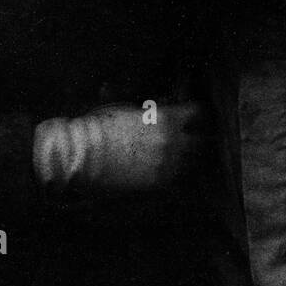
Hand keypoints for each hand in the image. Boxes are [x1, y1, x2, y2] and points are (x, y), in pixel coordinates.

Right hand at [32, 101, 205, 194]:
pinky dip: (181, 175)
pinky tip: (172, 171)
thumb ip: (143, 102)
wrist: (81, 157)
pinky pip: (182, 181)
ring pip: (195, 162)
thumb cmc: (97, 127)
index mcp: (167, 119)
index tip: (195, 111)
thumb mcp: (123, 106)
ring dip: (193, 156)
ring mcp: (168, 168)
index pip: (200, 112)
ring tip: (184, 154)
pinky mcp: (158, 187)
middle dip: (201, 135)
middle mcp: (173, 144)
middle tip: (194, 133)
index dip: (199, 111)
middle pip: (204, 140)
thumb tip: (153, 98)